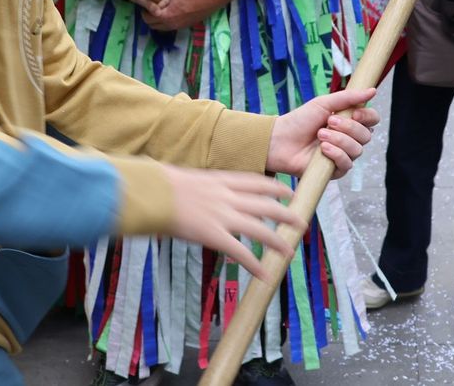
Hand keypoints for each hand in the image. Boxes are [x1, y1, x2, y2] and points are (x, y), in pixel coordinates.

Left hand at [142, 0, 218, 30]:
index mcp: (166, 16)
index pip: (148, 18)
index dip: (145, 11)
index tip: (148, 3)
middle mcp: (171, 25)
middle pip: (153, 25)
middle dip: (150, 17)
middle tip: (152, 7)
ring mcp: (178, 27)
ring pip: (161, 28)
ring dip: (158, 20)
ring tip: (160, 9)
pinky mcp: (184, 26)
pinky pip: (170, 27)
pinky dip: (166, 22)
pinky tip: (171, 12)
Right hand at [162, 166, 298, 278]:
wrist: (152, 193)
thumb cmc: (162, 185)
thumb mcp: (189, 178)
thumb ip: (204, 187)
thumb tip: (206, 192)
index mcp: (221, 180)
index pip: (257, 182)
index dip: (276, 187)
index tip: (289, 192)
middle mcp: (227, 196)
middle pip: (266, 205)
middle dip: (286, 214)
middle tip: (300, 223)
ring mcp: (222, 216)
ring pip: (260, 229)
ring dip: (277, 241)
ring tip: (290, 252)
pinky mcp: (214, 235)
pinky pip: (240, 252)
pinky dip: (255, 264)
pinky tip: (264, 274)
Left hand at [266, 87, 379, 178]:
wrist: (280, 140)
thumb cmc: (300, 120)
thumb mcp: (323, 103)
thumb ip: (348, 98)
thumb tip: (373, 90)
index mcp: (349, 121)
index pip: (372, 120)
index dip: (367, 117)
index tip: (354, 114)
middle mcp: (349, 138)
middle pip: (367, 135)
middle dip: (349, 127)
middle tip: (328, 122)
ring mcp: (343, 154)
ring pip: (357, 150)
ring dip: (339, 140)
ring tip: (320, 134)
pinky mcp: (335, 170)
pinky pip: (347, 164)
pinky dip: (336, 154)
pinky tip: (323, 149)